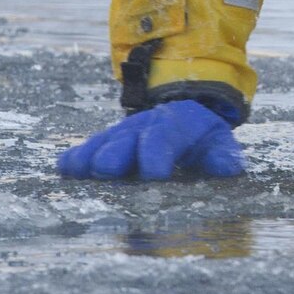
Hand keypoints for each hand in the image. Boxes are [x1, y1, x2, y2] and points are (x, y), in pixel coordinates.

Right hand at [56, 100, 245, 179]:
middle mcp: (142, 128)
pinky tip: (64, 169)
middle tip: (108, 171)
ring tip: (78, 170)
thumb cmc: (202, 138)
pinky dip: (76, 158)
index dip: (157, 154)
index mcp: (174, 126)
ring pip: (103, 143)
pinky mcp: (105, 145)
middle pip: (126, 139)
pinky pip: (88, 149)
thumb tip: (230, 167)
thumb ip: (222, 155)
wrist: (182, 118)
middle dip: (117, 154)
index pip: (163, 138)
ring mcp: (120, 135)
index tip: (154, 175)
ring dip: (91, 156)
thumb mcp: (218, 141)